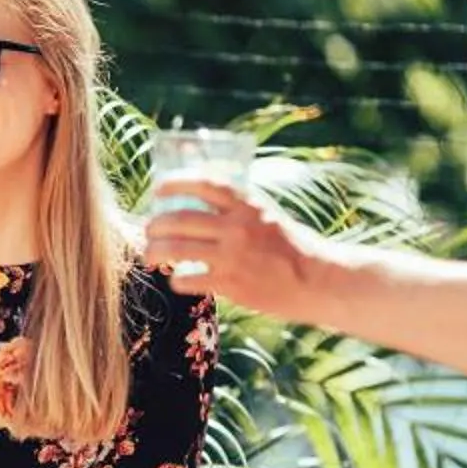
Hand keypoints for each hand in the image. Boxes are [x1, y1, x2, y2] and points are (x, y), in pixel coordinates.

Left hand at [140, 176, 318, 315]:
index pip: (203, 184)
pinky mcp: (231, 283)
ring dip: (155, 251)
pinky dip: (177, 279)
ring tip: (151, 255)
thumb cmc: (291, 247)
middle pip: (179, 218)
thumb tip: (201, 202)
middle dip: (155, 224)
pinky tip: (178, 279)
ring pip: (176, 249)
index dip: (175, 184)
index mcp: (247, 205)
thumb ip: (238, 208)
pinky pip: (188, 279)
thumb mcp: (267, 215)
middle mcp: (237, 226)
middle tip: (150, 230)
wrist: (317, 279)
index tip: (158, 190)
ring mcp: (232, 255)